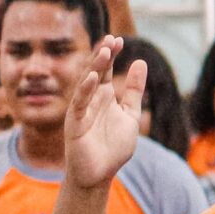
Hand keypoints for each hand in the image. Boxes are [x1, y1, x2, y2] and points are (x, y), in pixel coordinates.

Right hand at [65, 37, 146, 188]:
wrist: (100, 173)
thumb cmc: (113, 147)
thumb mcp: (130, 114)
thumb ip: (133, 91)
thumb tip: (140, 62)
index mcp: (103, 96)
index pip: (105, 70)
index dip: (111, 55)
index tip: (119, 39)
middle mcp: (90, 100)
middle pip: (95, 72)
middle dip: (102, 55)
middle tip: (111, 39)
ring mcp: (81, 110)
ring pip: (85, 84)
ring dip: (94, 67)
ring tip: (104, 51)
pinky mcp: (74, 124)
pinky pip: (78, 104)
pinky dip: (84, 90)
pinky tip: (91, 77)